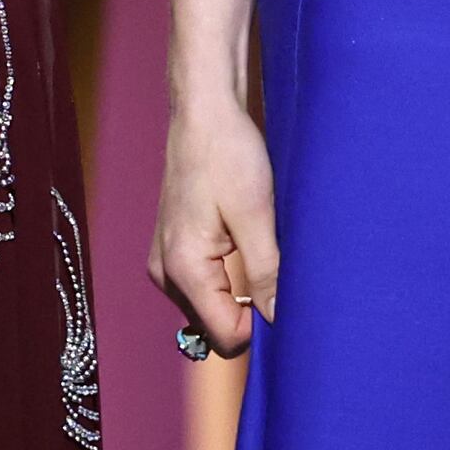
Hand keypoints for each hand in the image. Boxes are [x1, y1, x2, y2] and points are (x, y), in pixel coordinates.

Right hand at [150, 96, 281, 351]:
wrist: (204, 112)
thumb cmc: (229, 155)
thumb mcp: (256, 217)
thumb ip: (265, 276)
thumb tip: (277, 322)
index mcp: (183, 268)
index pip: (225, 336)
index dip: (261, 325)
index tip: (284, 293)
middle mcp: (165, 272)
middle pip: (214, 326)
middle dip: (248, 310)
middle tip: (275, 269)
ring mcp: (166, 261)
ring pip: (210, 307)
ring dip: (238, 293)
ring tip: (259, 250)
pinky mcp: (173, 249)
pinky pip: (204, 286)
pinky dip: (228, 278)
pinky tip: (243, 244)